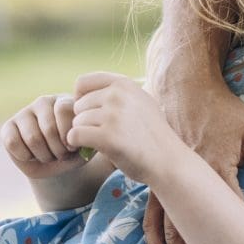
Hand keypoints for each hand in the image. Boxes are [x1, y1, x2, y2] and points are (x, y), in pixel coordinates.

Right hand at [1, 93, 83, 180]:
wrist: (57, 166)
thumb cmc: (74, 152)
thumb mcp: (85, 144)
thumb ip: (84, 135)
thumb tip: (72, 136)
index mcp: (64, 101)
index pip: (63, 109)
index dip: (68, 134)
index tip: (73, 147)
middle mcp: (43, 102)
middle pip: (49, 128)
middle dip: (58, 150)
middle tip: (62, 155)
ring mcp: (24, 112)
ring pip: (32, 138)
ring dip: (44, 156)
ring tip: (49, 155)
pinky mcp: (8, 127)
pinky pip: (13, 143)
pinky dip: (25, 156)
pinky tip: (32, 154)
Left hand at [66, 73, 187, 188]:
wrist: (168, 161)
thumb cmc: (152, 135)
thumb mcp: (141, 102)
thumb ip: (118, 93)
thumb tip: (82, 91)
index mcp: (124, 84)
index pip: (83, 82)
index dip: (79, 98)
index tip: (86, 112)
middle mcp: (118, 95)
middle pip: (78, 105)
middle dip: (84, 120)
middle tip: (98, 133)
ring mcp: (113, 116)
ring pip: (77, 122)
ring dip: (84, 134)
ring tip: (100, 143)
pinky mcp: (107, 137)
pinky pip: (75, 135)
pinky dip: (76, 144)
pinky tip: (87, 149)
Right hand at [147, 64, 243, 243]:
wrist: (182, 83)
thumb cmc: (222, 108)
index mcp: (215, 169)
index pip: (227, 216)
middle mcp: (187, 179)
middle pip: (191, 229)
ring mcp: (167, 178)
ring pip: (166, 224)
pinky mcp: (155, 175)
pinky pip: (152, 211)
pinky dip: (153, 235)